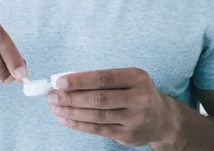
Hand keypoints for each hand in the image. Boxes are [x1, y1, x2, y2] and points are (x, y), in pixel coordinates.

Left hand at [47, 68, 168, 146]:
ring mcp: (136, 119)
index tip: (60, 81)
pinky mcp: (129, 135)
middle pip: (99, 99)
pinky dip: (79, 124)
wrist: (161, 118)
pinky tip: (65, 118)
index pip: (104, 78)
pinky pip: (98, 130)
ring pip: (97, 116)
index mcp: (137, 78)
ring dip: (71, 112)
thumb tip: (66, 82)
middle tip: (52, 95)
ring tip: (55, 107)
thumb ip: (101, 80)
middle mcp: (140, 98)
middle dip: (72, 97)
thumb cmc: (136, 93)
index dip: (80, 80)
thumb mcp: (127, 79)